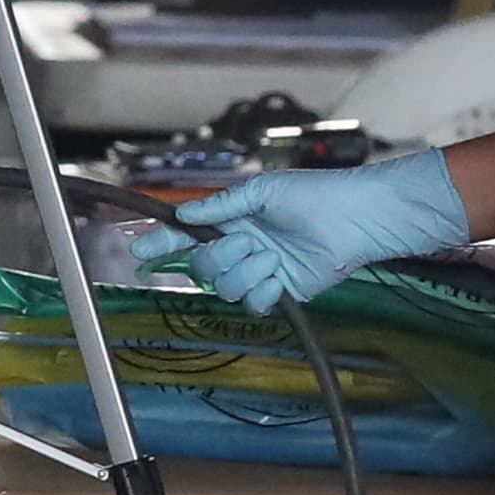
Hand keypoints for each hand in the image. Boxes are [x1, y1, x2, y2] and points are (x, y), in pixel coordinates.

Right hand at [125, 150, 468, 310]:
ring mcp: (261, 270)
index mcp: (235, 220)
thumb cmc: (316, 194)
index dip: (163, 243)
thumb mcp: (264, 192)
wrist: (356, 217)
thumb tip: (183, 215)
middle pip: (202, 267)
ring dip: (245, 272)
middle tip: (245, 241)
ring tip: (272, 256)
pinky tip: (278, 277)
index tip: (138, 250)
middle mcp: (243, 246)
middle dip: (217, 257)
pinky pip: (254, 303)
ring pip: (225, 287)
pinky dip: (262, 292)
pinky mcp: (283, 290)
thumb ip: (222, 206)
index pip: (188, 235)